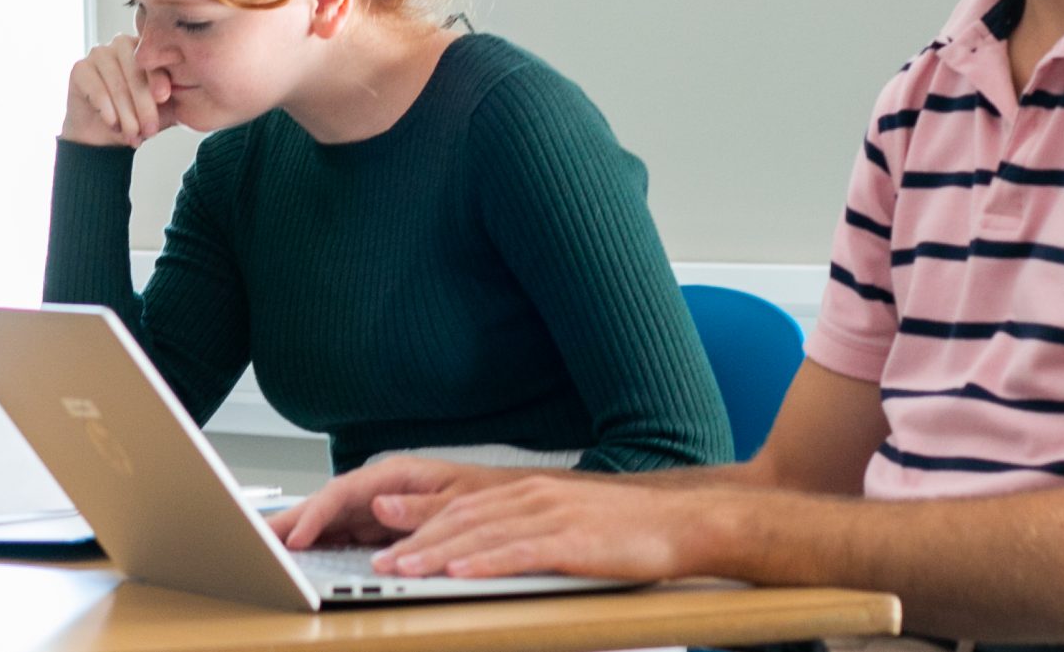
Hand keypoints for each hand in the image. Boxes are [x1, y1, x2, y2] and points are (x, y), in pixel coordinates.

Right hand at [60, 35, 179, 148]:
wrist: (105, 136)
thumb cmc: (138, 117)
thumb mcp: (163, 108)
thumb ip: (175, 94)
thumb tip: (192, 86)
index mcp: (146, 47)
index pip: (153, 57)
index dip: (158, 78)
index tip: (164, 98)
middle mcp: (121, 44)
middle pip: (134, 70)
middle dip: (143, 104)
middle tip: (150, 130)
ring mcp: (98, 53)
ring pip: (116, 82)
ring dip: (126, 113)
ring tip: (133, 135)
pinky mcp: (79, 68)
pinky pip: (95, 87)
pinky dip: (106, 108)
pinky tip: (113, 124)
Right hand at [268, 456, 522, 548]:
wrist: (513, 506)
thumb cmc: (490, 496)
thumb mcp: (459, 499)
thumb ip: (419, 506)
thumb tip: (378, 505)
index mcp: (397, 474)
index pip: (343, 492)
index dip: (315, 515)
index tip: (295, 538)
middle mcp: (383, 489)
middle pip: (326, 504)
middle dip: (289, 520)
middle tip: (254, 539)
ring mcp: (379, 508)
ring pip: (330, 520)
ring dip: (298, 533)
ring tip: (263, 549)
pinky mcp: (382, 527)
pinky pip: (343, 535)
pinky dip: (319, 545)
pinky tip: (300, 557)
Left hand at [363, 472, 698, 582]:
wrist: (682, 522)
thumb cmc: (625, 527)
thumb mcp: (565, 517)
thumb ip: (522, 526)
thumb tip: (483, 547)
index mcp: (527, 490)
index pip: (461, 506)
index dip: (419, 522)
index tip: (385, 539)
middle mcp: (532, 496)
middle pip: (461, 519)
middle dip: (416, 541)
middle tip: (381, 563)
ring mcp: (551, 516)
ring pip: (481, 534)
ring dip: (437, 553)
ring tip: (404, 569)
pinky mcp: (572, 541)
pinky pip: (519, 553)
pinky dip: (484, 563)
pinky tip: (460, 572)